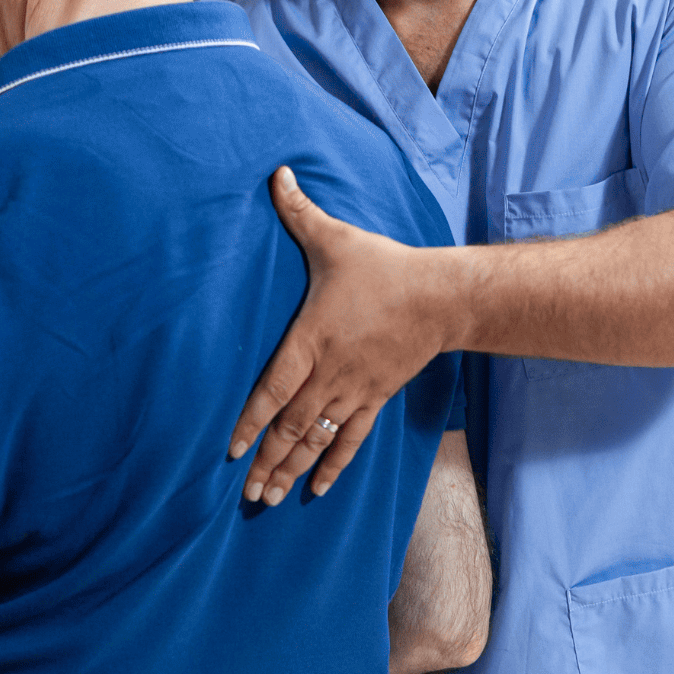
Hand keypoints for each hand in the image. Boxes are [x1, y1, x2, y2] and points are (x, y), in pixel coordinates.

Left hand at [228, 168, 452, 505]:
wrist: (442, 297)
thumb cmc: (383, 268)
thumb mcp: (336, 238)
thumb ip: (299, 211)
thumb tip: (275, 173)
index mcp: (312, 339)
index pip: (272, 388)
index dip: (250, 422)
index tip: (231, 450)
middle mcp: (330, 371)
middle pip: (292, 426)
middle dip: (266, 462)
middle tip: (245, 495)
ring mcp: (354, 389)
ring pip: (317, 439)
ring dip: (291, 470)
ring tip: (268, 500)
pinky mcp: (375, 396)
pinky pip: (350, 439)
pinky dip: (332, 466)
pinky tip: (315, 489)